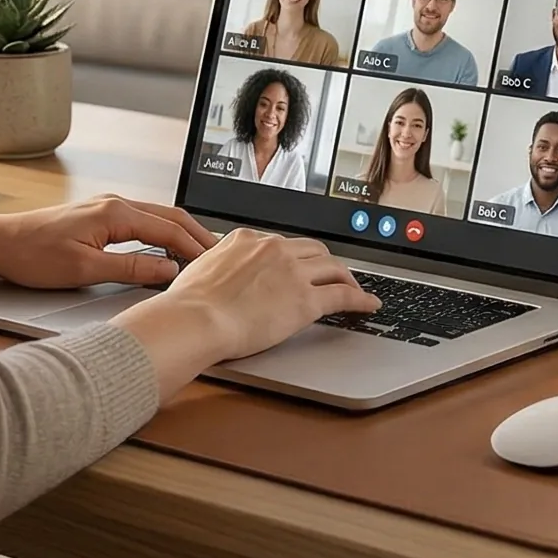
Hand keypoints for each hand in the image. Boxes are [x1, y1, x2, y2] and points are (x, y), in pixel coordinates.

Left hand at [0, 195, 218, 288]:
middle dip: (196, 236)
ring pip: (156, 217)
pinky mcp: (98, 216)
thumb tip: (168, 270)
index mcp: (115, 213)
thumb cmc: (34, 255)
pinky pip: (141, 221)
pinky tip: (164, 249)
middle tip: (219, 257)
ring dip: (179, 234)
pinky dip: (161, 233)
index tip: (215, 264)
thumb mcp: (86, 270)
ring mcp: (106, 207)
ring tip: (199, 255)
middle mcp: (114, 203)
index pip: (169, 229)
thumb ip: (131, 269)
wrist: (0, 242)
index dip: (195, 247)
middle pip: (169, 216)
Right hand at [112, 229, 380, 399]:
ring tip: (354, 289)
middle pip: (313, 251)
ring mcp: (292, 273)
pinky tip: (368, 305)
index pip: (283, 244)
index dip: (297, 257)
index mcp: (248, 239)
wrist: (196, 318)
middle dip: (326, 263)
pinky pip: (342, 295)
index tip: (302, 265)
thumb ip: (218, 265)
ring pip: (333, 268)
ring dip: (347, 278)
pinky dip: (360, 299)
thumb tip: (217, 273)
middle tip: (333, 276)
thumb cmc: (189, 303)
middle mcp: (274, 249)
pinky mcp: (305, 300)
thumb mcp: (201, 268)